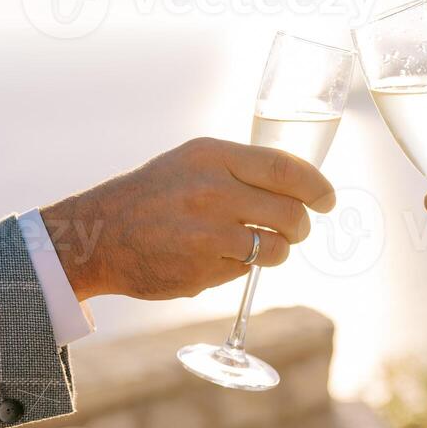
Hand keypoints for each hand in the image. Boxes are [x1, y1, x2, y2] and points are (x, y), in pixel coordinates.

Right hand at [41, 137, 335, 301]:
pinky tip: (218, 258)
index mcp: (212, 157)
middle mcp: (212, 192)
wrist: (99, 235)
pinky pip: (247, 270)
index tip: (327, 199)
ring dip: (278, 250)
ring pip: (277, 248)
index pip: (285, 169)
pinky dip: (243, 267)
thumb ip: (240, 168)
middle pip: (290, 213)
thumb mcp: (191, 163)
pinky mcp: (203, 270)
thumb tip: (299, 184)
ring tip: (260, 246)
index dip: (317, 186)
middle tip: (295, 229)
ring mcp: (209, 234)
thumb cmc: (152, 196)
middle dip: (301, 225)